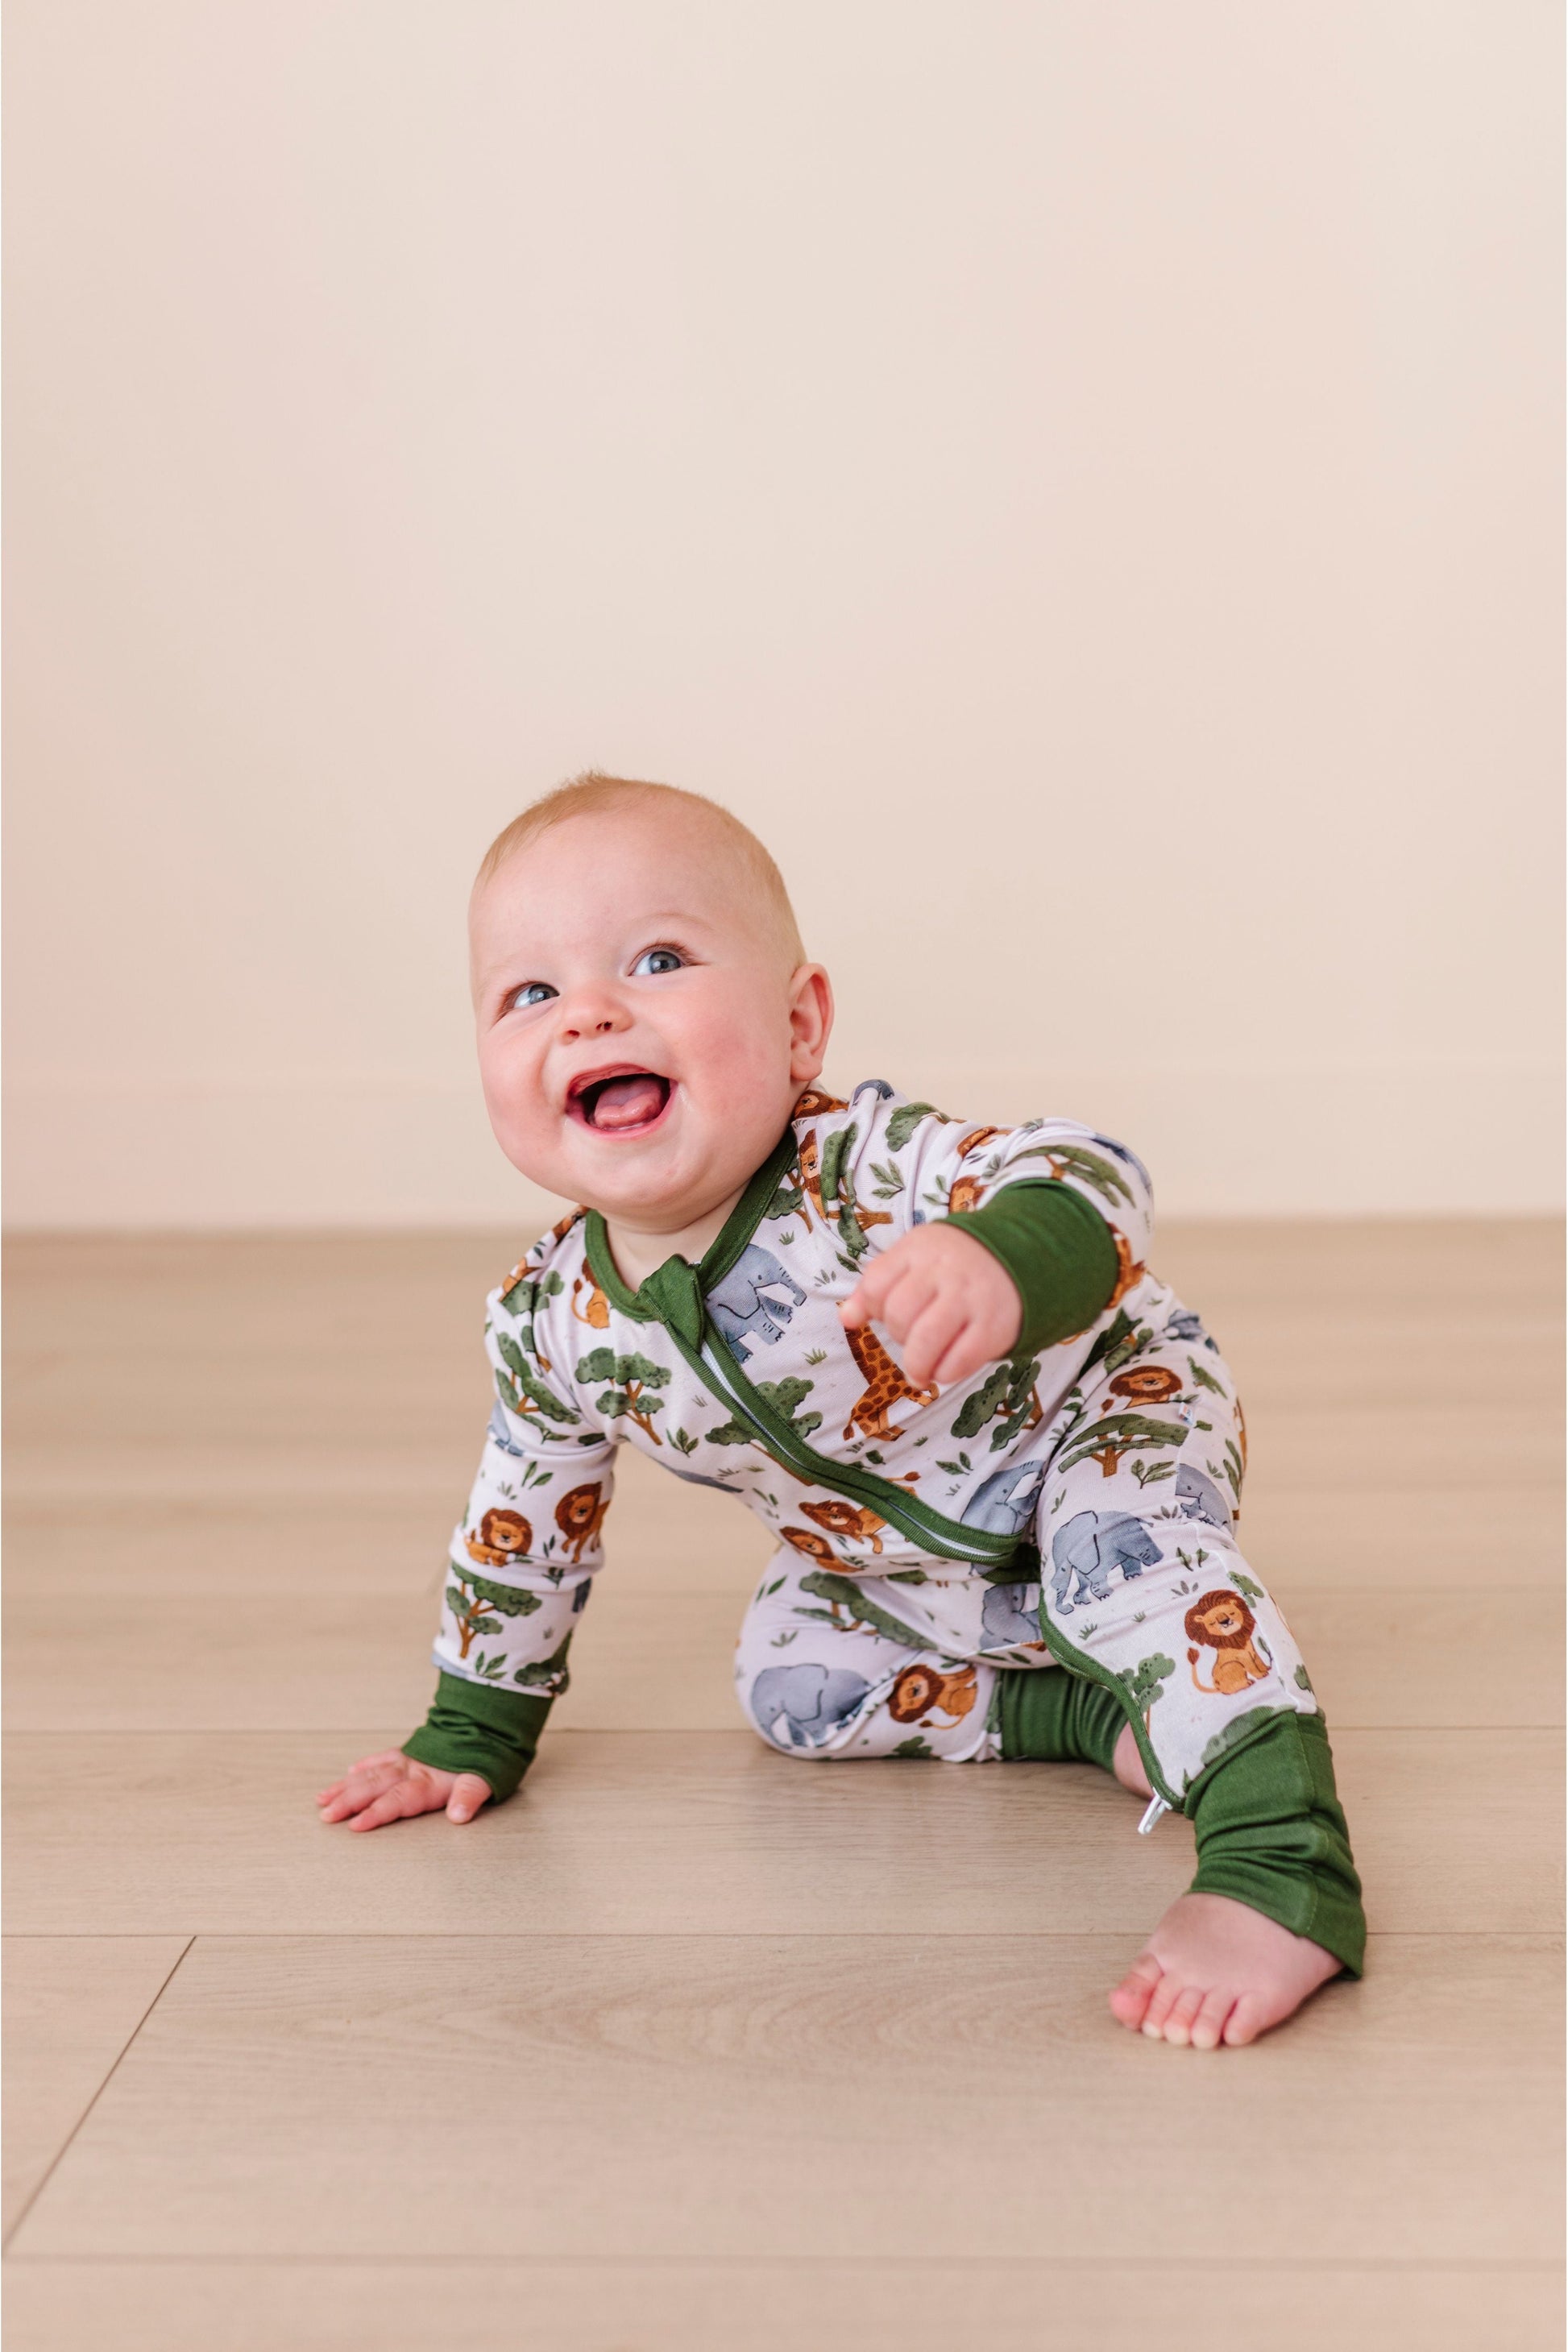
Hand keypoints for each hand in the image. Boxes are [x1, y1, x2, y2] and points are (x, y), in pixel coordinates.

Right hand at [315, 1749, 492, 1832]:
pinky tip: (351, 1771)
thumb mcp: (487, 1777)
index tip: (355, 1825)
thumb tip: (458, 1815)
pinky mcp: (412, 1751)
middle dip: (349, 1802)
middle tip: (325, 1816)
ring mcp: (410, 1759)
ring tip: (323, 1799)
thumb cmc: (489, 1755)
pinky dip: (366, 1765)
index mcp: (431, 1781)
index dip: (377, 1813)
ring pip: (372, 1773)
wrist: (491, 1719)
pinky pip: (383, 1757)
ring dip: (347, 1787)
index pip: (398, 1800)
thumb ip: (470, 1795)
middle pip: (376, 1787)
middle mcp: (414, 1769)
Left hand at [839, 1224, 1021, 1387]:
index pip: (876, 1284)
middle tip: (910, 1338)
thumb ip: (878, 1285)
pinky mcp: (994, 1327)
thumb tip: (847, 1318)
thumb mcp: (915, 1258)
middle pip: (898, 1314)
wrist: (1023, 1255)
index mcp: (919, 1249)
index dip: (872, 1308)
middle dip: (897, 1335)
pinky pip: (957, 1362)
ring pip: (924, 1341)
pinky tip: (944, 1368)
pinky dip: (944, 1373)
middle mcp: (945, 1271)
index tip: (885, 1314)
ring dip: (915, 1365)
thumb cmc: (956, 1264)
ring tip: (918, 1372)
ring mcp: (971, 1299)